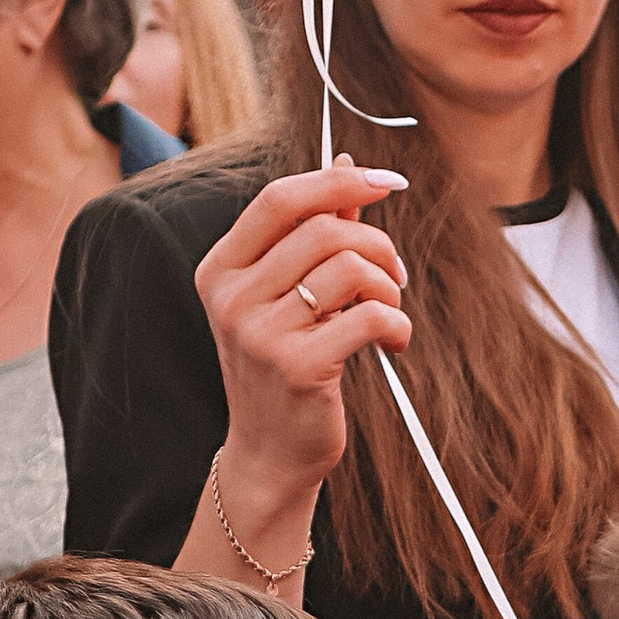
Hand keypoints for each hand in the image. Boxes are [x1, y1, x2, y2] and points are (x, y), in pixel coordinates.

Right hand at [186, 163, 411, 563]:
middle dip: (378, 246)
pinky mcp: (299, 367)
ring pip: (351, 269)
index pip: (280, 199)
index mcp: (221, 270)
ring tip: (389, 314)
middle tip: (395, 277)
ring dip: (389, 289)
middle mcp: (232, 298)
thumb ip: (314, 232)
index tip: (388, 182)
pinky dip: (397, 326)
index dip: (339, 183)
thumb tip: (348, 166)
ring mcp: (261, 333)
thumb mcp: (287, 295)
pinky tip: (394, 344)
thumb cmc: (284, 367)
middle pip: (325, 230)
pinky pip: (370, 317)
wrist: (270, 452)